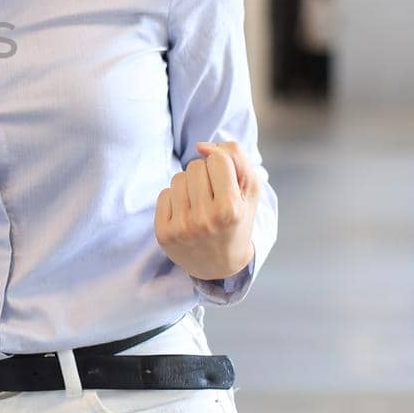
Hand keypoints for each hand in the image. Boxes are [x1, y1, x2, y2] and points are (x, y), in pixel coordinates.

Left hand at [154, 139, 258, 281]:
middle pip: (196, 166)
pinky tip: (186, 215)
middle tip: (214, 196)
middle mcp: (205, 219)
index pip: (218, 159)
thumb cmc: (238, 221)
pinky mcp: (163, 233)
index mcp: (230, 209)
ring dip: (189, 185)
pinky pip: (164, 193)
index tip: (227, 184)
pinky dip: (175, 199)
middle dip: (205, 175)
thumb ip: (236, 158)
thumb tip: (201, 146)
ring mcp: (182, 227)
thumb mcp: (250, 191)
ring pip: (178, 177)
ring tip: (200, 205)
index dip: (223, 167)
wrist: (220, 266)